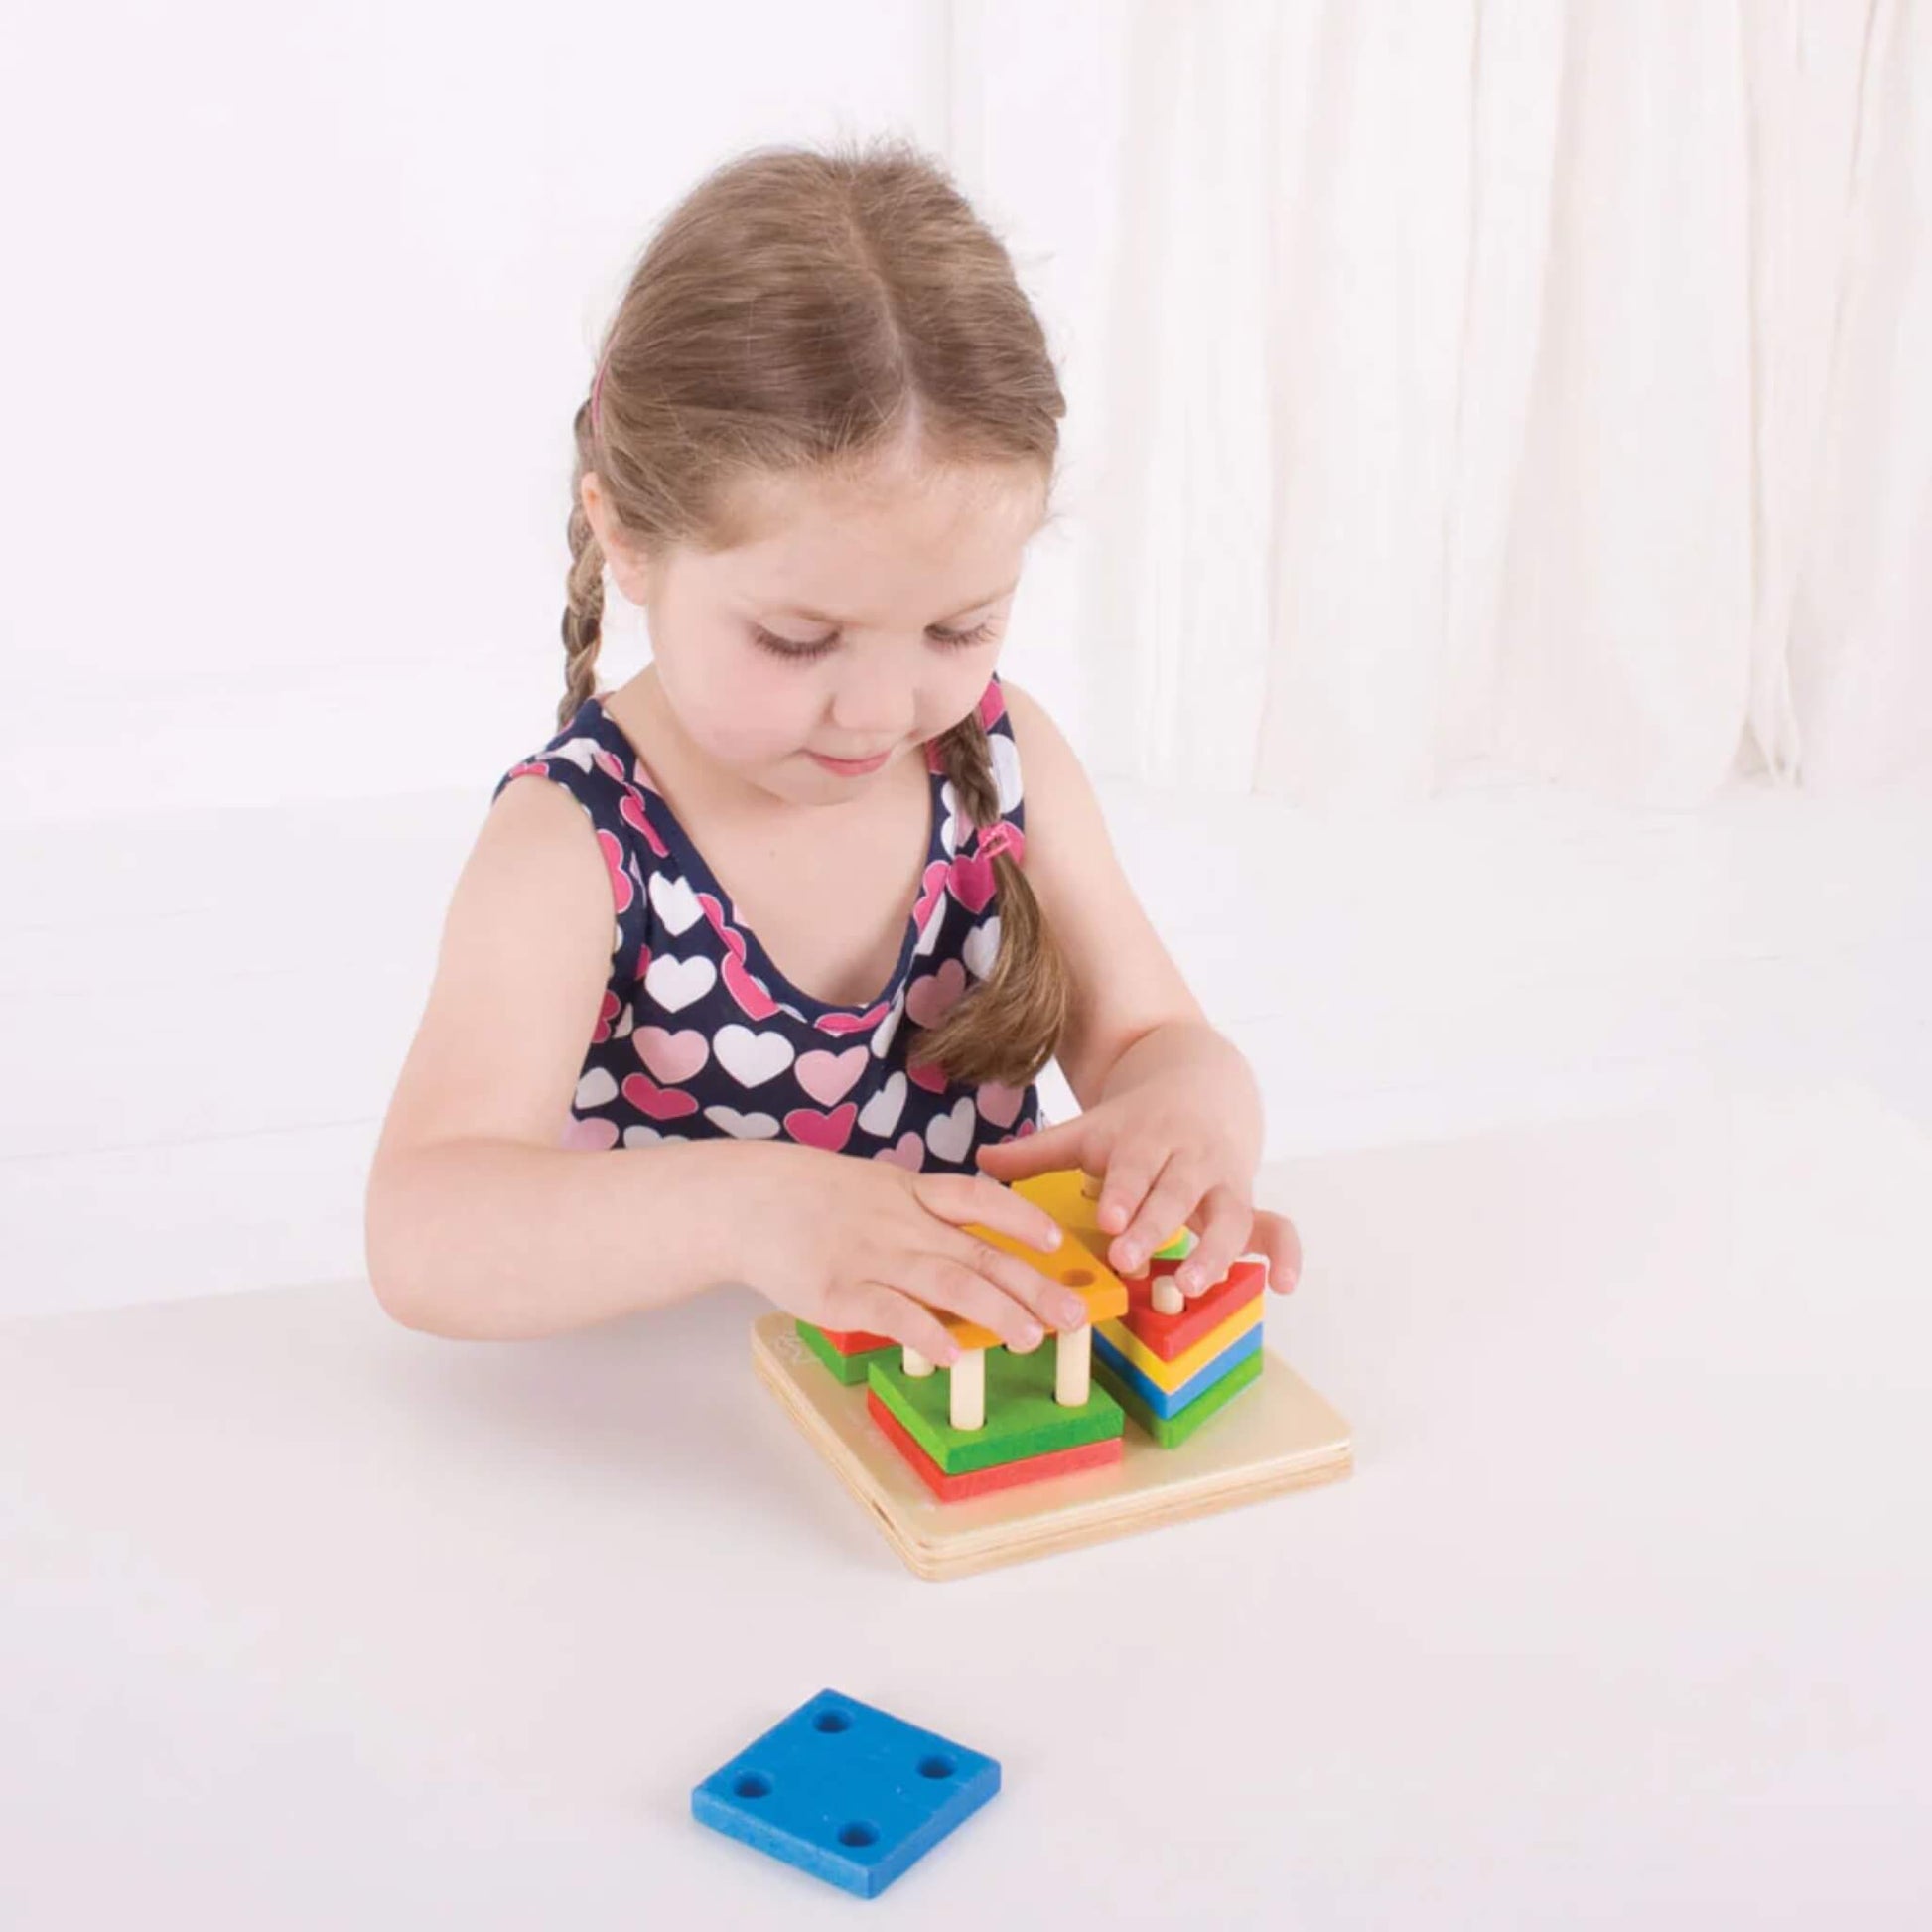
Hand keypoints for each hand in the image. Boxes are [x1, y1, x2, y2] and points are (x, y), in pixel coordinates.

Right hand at [732, 1143, 1096, 1363]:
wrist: (745, 1201)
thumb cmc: (811, 1198)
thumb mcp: (874, 1187)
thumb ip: (919, 1212)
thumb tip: (966, 1249)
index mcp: (912, 1193)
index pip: (980, 1200)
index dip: (1022, 1221)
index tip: (1057, 1243)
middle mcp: (902, 1223)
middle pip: (980, 1254)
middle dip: (1033, 1286)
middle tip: (1074, 1314)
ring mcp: (873, 1257)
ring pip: (948, 1283)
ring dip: (995, 1311)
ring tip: (1030, 1337)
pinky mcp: (841, 1292)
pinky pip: (892, 1313)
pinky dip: (926, 1334)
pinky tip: (953, 1354)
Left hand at [975, 1100, 1301, 1298]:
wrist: (1201, 1083)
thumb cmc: (1135, 1123)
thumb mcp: (1090, 1130)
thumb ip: (1037, 1150)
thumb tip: (980, 1160)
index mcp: (1147, 1139)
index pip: (1137, 1165)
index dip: (1126, 1190)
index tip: (1109, 1218)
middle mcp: (1190, 1160)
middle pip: (1179, 1192)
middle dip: (1157, 1224)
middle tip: (1130, 1257)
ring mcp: (1225, 1182)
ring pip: (1231, 1213)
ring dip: (1216, 1250)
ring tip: (1194, 1283)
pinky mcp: (1248, 1202)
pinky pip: (1277, 1226)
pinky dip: (1284, 1253)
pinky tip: (1282, 1285)